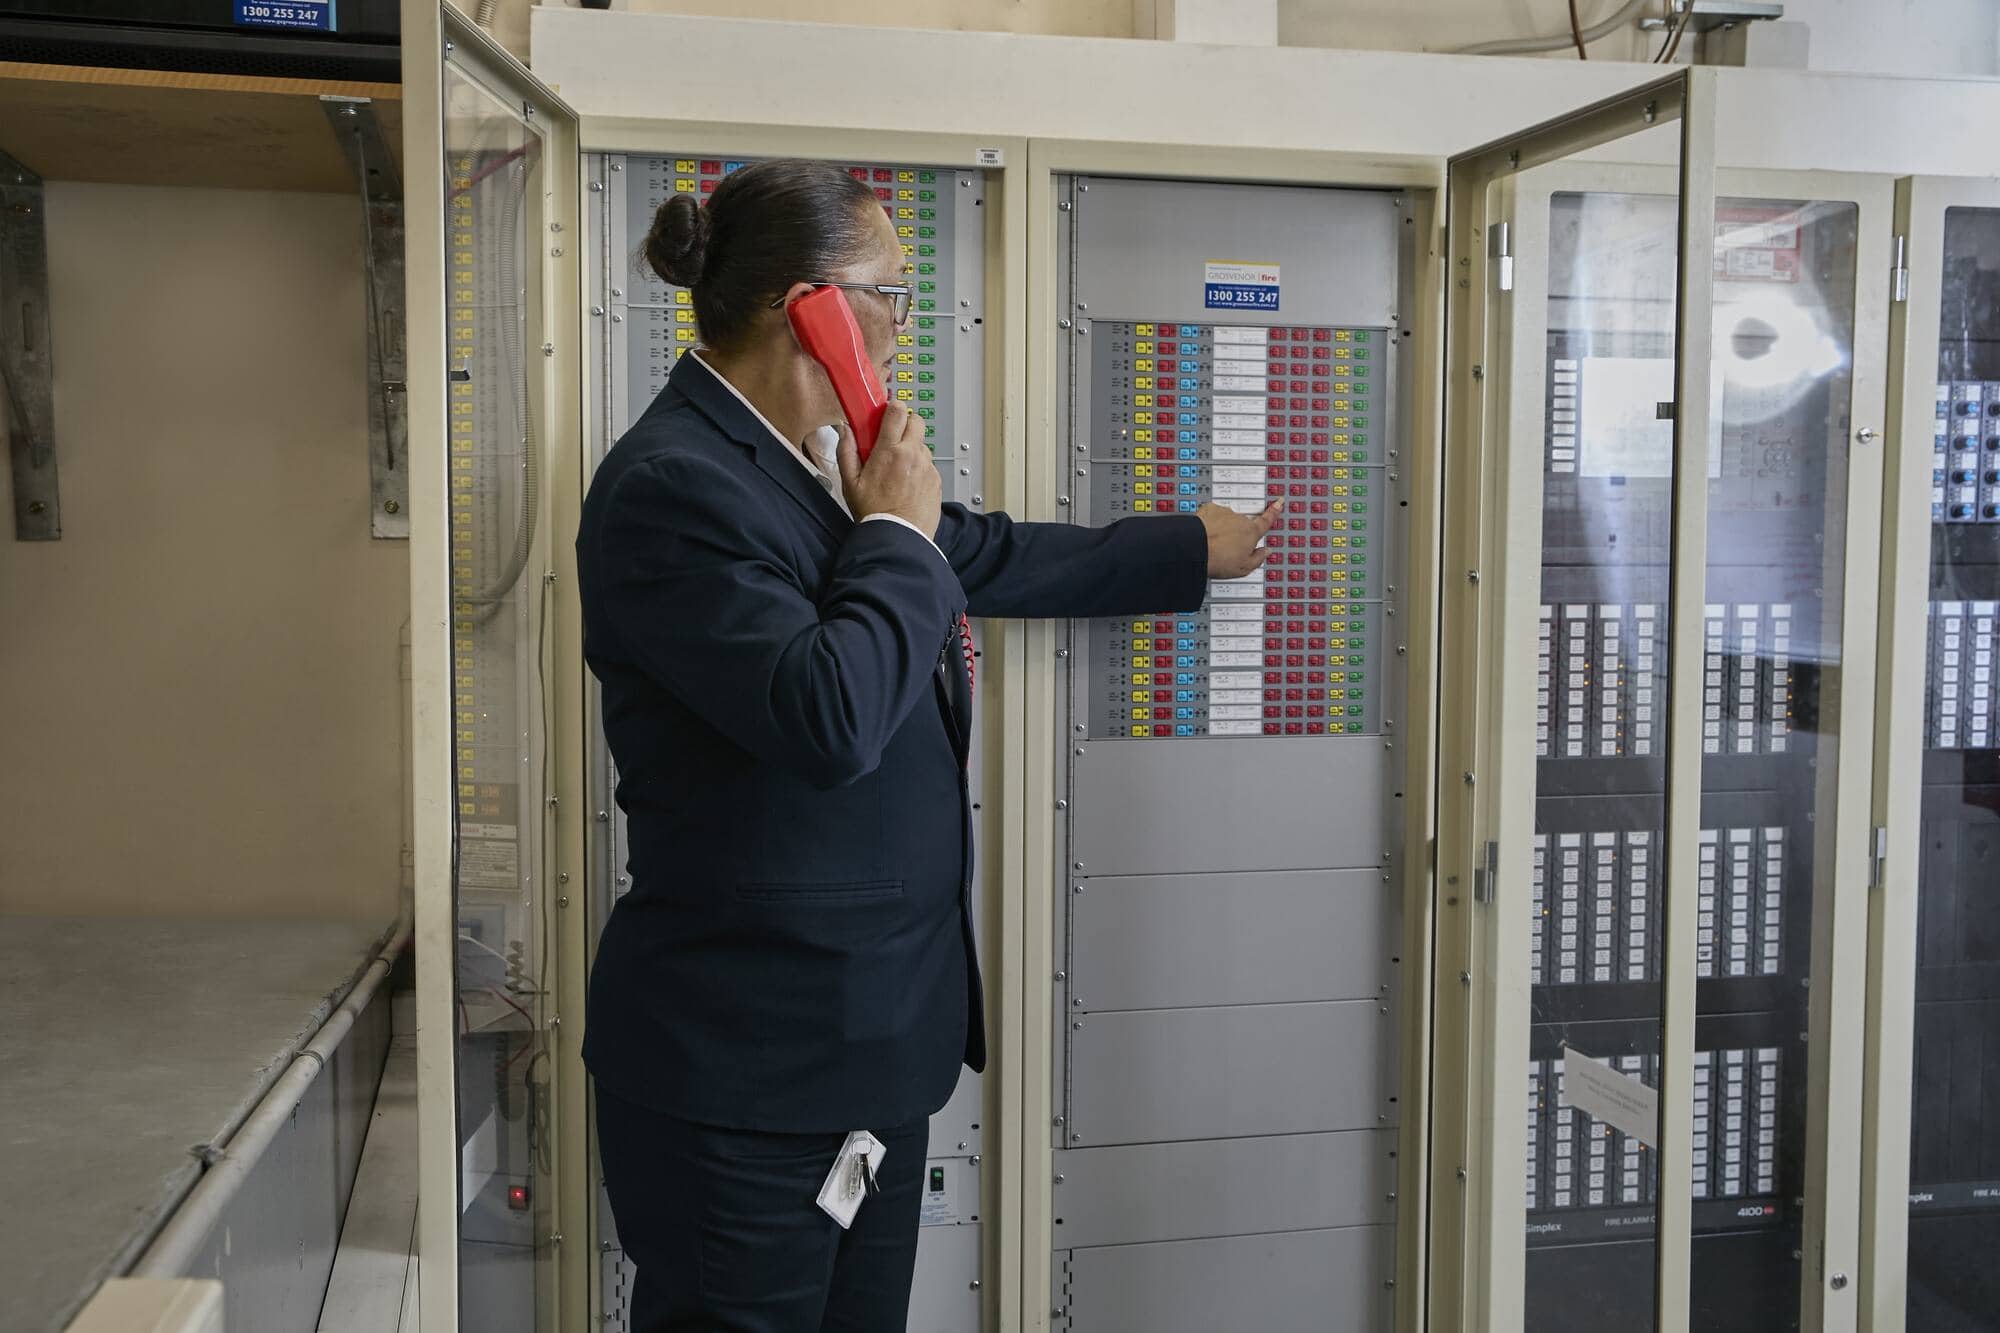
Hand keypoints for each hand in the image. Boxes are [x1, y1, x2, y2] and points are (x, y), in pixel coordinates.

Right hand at [836, 403, 940, 536]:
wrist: (898, 538)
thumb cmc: (874, 514)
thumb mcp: (850, 483)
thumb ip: (846, 452)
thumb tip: (846, 432)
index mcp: (889, 451)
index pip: (897, 411)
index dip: (892, 407)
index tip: (885, 413)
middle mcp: (912, 455)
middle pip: (916, 420)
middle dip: (905, 423)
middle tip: (892, 437)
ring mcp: (927, 467)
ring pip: (922, 444)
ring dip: (912, 449)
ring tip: (898, 468)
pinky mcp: (936, 480)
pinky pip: (929, 464)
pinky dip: (919, 468)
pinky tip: (907, 484)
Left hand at [1199, 500, 1280, 578]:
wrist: (1195, 550)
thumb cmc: (1219, 560)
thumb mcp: (1244, 568)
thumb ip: (1258, 558)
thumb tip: (1266, 552)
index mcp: (1252, 532)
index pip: (1267, 520)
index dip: (1274, 511)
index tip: (1279, 502)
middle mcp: (1240, 519)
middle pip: (1243, 524)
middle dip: (1237, 533)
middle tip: (1227, 549)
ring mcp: (1225, 513)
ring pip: (1227, 520)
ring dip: (1223, 528)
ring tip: (1213, 544)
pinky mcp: (1209, 510)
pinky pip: (1212, 515)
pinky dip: (1210, 523)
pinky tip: (1205, 533)